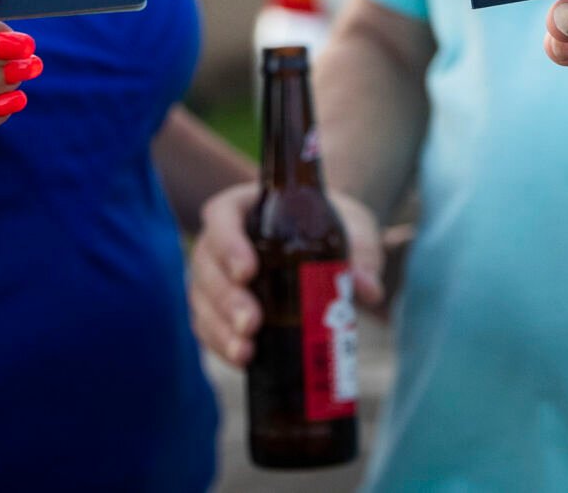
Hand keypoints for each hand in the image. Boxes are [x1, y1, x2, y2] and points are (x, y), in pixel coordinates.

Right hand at [189, 182, 383, 366]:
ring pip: (202, 299)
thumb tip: (366, 288)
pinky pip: (206, 325)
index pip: (222, 217)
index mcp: (246, 207)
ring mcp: (215, 275)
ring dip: (220, 328)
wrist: (331, 247)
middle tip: (253, 323)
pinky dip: (219, 344)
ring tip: (246, 351)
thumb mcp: (354, 232)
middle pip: (207, 265)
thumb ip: (362, 254)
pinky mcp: (217, 308)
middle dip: (226, 298)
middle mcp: (221, 239)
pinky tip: (242, 360)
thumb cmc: (336, 229)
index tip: (249, 271)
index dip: (228, 244)